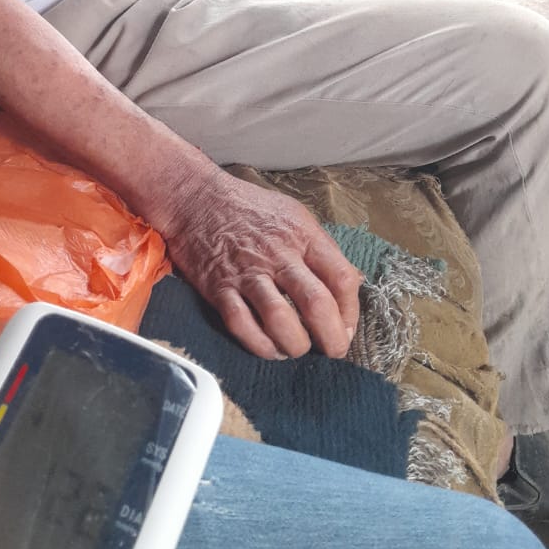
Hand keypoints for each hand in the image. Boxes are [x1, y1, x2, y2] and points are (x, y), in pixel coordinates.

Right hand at [162, 173, 362, 359]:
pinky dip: (260, 345)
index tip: (347, 326)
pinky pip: (242, 325)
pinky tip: (270, 349)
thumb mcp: (294, 215)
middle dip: (332, 338)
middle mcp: (278, 255)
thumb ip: (320, 249)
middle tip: (333, 350)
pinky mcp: (219, 287)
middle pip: (316, 304)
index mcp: (302, 235)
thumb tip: (348, 282)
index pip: (341, 278)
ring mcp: (247, 273)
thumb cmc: (249, 207)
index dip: (351, 311)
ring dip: (296, 345)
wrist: (196, 198)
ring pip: (281, 320)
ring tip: (298, 349)